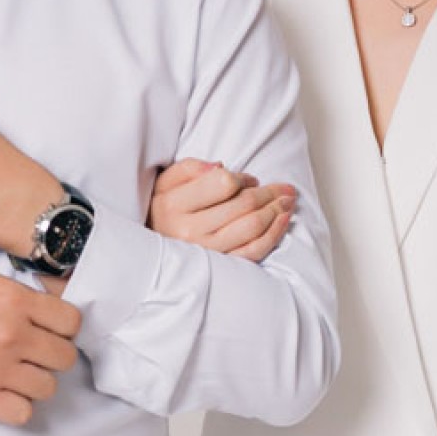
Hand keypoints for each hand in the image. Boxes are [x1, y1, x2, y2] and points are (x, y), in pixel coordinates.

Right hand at [0, 264, 79, 425]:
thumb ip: (16, 293)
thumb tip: (44, 310)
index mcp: (13, 300)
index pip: (71, 322)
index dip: (63, 327)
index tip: (51, 330)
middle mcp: (10, 335)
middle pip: (64, 357)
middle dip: (52, 354)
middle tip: (33, 352)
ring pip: (48, 387)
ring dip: (35, 381)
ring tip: (15, 373)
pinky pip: (23, 413)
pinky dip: (17, 406)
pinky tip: (3, 392)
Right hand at [148, 159, 295, 261]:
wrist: (148, 250)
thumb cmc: (162, 210)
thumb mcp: (166, 182)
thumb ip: (191, 169)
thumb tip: (221, 167)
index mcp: (174, 205)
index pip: (223, 184)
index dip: (242, 178)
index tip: (249, 179)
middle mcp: (189, 231)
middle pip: (242, 206)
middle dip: (270, 193)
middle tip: (285, 188)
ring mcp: (205, 252)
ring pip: (251, 228)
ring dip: (276, 212)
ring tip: (288, 201)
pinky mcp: (219, 268)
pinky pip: (253, 252)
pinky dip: (273, 235)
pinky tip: (283, 221)